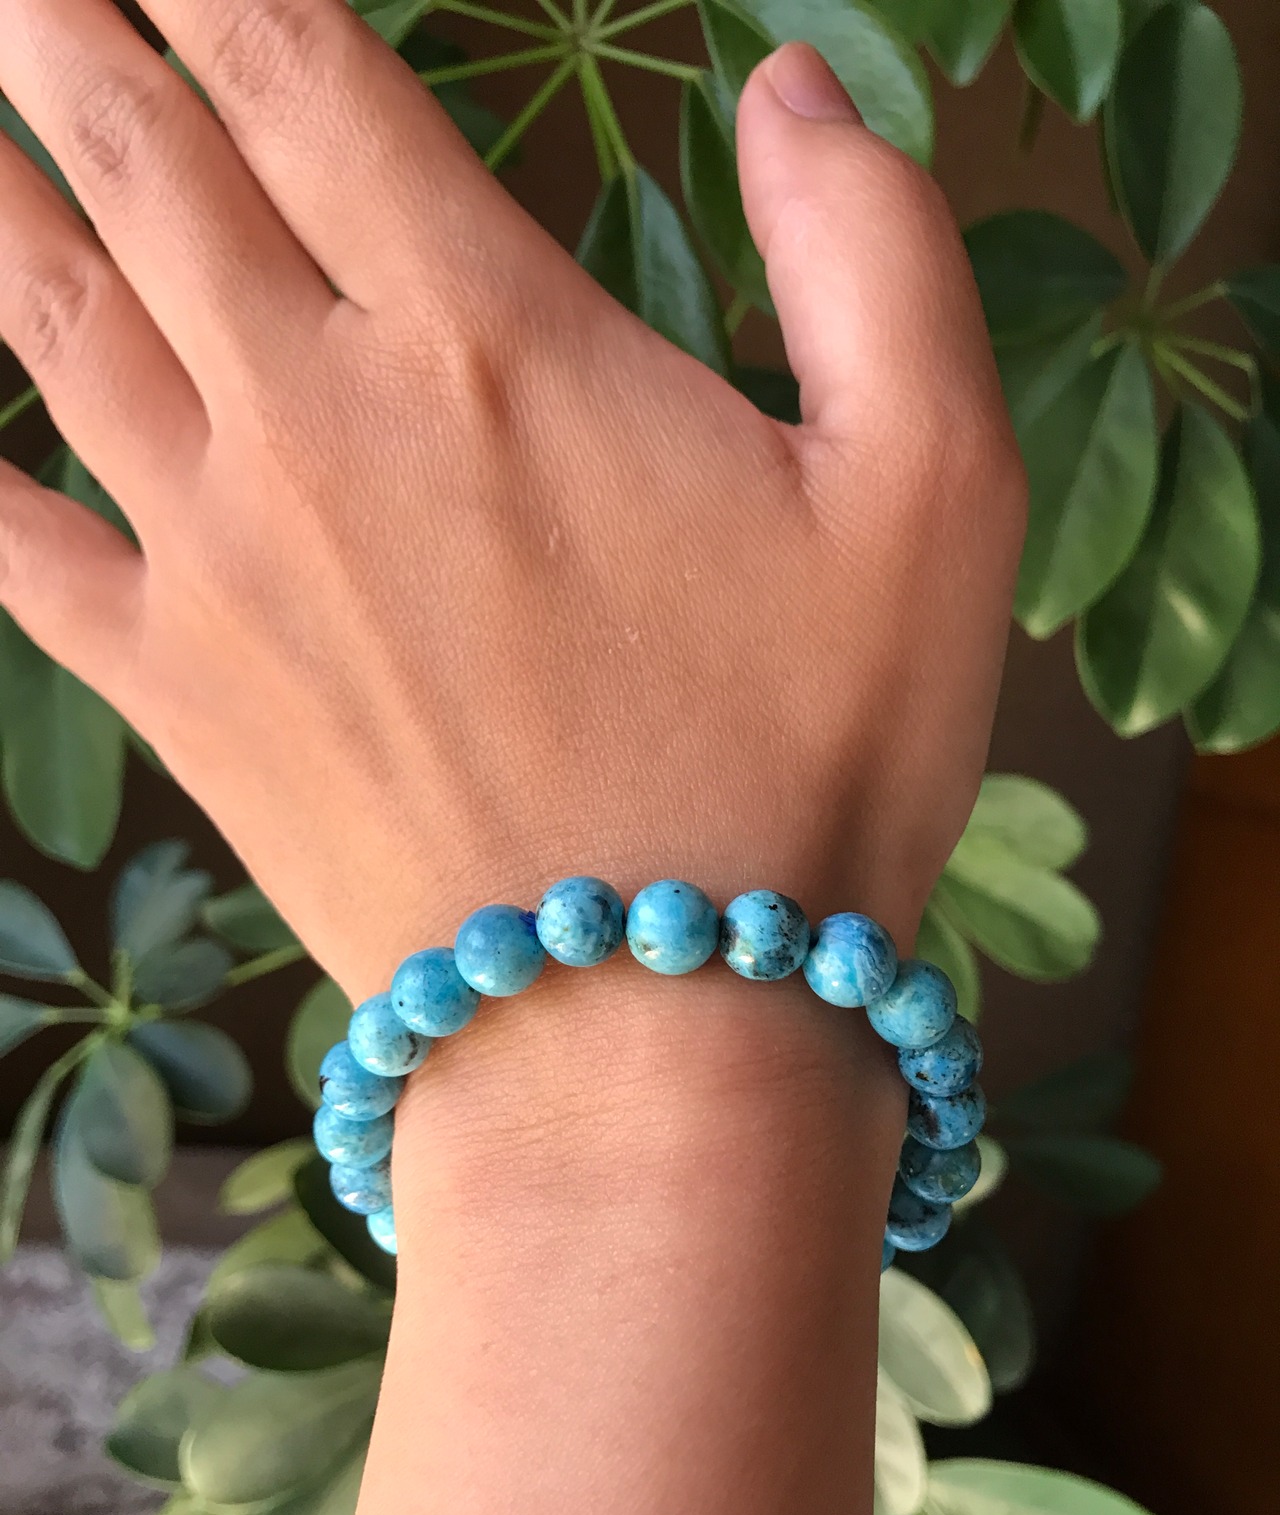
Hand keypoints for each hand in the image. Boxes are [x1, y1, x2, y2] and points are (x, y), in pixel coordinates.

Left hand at [0, 5, 1023, 999]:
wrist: (647, 1041)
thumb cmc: (808, 773)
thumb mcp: (937, 495)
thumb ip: (876, 252)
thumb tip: (792, 86)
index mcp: (488, 341)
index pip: (297, 64)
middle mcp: (318, 417)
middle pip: (138, 149)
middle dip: (68, 28)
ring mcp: (222, 560)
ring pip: (44, 311)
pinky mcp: (182, 692)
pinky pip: (6, 542)